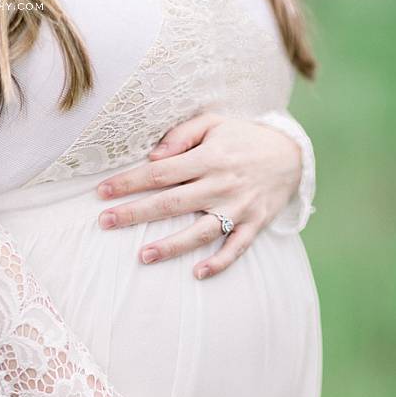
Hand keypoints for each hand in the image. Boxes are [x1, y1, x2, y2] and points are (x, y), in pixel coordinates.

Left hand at [96, 113, 301, 279]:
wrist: (292, 154)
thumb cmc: (242, 138)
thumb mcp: (214, 123)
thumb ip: (182, 134)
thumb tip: (154, 155)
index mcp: (209, 158)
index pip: (160, 173)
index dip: (129, 182)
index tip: (102, 192)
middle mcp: (222, 184)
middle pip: (172, 202)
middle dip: (136, 213)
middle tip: (106, 222)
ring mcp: (239, 207)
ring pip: (201, 231)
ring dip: (172, 246)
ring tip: (143, 256)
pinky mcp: (255, 224)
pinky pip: (236, 248)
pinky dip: (219, 262)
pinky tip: (197, 273)